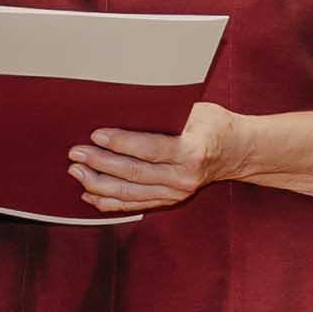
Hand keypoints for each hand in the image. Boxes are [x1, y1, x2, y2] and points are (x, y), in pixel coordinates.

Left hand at [71, 99, 247, 214]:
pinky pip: (134, 205)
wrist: (237, 152)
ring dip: (98, 184)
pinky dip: (109, 202)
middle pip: (134, 173)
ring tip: (76, 171)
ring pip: (130, 193)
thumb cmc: (213, 124)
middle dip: (100, 163)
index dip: (120, 143)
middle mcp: (183, 177)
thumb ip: (163, 114)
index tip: (95, 135)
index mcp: (191, 151)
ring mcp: (177, 193)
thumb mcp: (194, 111)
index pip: (149, 149)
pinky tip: (89, 194)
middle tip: (76, 153)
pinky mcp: (170, 201)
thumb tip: (121, 107)